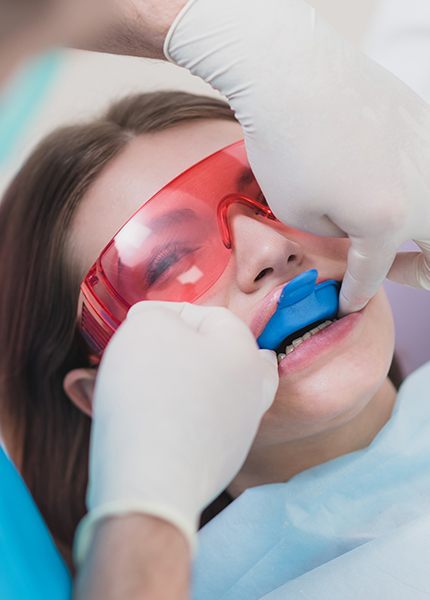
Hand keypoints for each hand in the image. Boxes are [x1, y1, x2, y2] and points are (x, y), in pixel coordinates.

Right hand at [74, 302, 277, 563]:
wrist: (152, 481)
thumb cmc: (150, 393)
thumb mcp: (145, 327)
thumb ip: (156, 314)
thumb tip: (157, 322)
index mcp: (244, 351)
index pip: (208, 315)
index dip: (167, 313)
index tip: (136, 325)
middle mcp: (254, 390)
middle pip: (225, 355)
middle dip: (189, 348)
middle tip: (156, 352)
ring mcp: (242, 430)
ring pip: (219, 391)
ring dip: (189, 382)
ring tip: (156, 384)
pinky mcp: (223, 462)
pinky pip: (204, 426)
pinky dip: (186, 417)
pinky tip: (161, 420)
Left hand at [165, 0, 429, 313]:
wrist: (294, 74)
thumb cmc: (287, 145)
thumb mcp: (300, 214)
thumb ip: (339, 235)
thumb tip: (357, 232)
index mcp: (388, 222)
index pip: (373, 274)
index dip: (356, 295)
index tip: (346, 303)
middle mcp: (425, 190)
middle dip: (420, 273)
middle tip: (396, 272)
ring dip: (421, 229)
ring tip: (389, 226)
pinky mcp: (426, 125)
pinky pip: (428, 171)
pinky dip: (415, 188)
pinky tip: (386, 182)